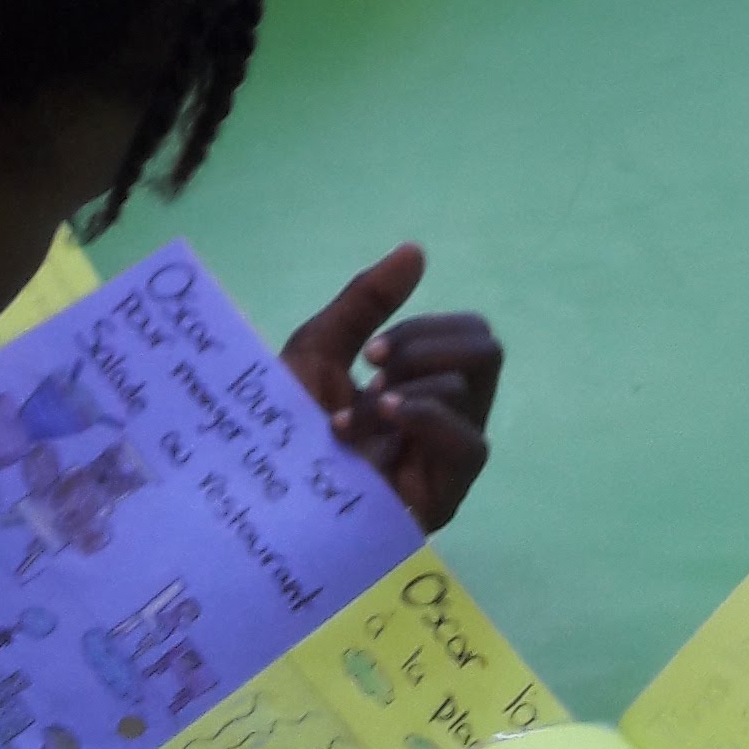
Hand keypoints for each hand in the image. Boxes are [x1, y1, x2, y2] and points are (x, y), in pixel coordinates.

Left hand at [283, 245, 503, 527]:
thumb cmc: (287, 430)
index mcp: (424, 385)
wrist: (261, 495)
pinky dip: (425, 416)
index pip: (468, 335)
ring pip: (471, 389)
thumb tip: (415, 251)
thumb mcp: (318, 350)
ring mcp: (448, 460)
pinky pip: (469, 442)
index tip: (371, 352)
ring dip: (406, 387)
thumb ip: (365, 301)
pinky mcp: (447, 497)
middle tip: (373, 367)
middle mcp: (446, 419)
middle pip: (487, 351)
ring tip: (353, 416)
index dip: (426, 327)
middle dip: (427, 343)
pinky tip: (385, 416)